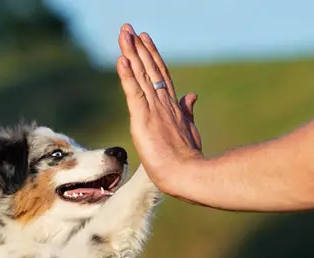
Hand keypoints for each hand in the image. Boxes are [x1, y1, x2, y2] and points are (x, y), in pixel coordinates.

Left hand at [117, 24, 202, 195]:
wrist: (188, 174)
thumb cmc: (188, 159)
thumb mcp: (189, 130)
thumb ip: (188, 110)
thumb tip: (191, 94)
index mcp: (172, 106)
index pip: (159, 75)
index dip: (151, 56)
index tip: (143, 39)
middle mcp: (163, 103)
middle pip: (149, 69)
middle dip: (138, 48)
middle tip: (128, 28)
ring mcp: (154, 109)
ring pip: (141, 75)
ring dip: (131, 53)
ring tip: (124, 34)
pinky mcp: (144, 119)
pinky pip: (134, 93)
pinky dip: (127, 76)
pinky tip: (121, 59)